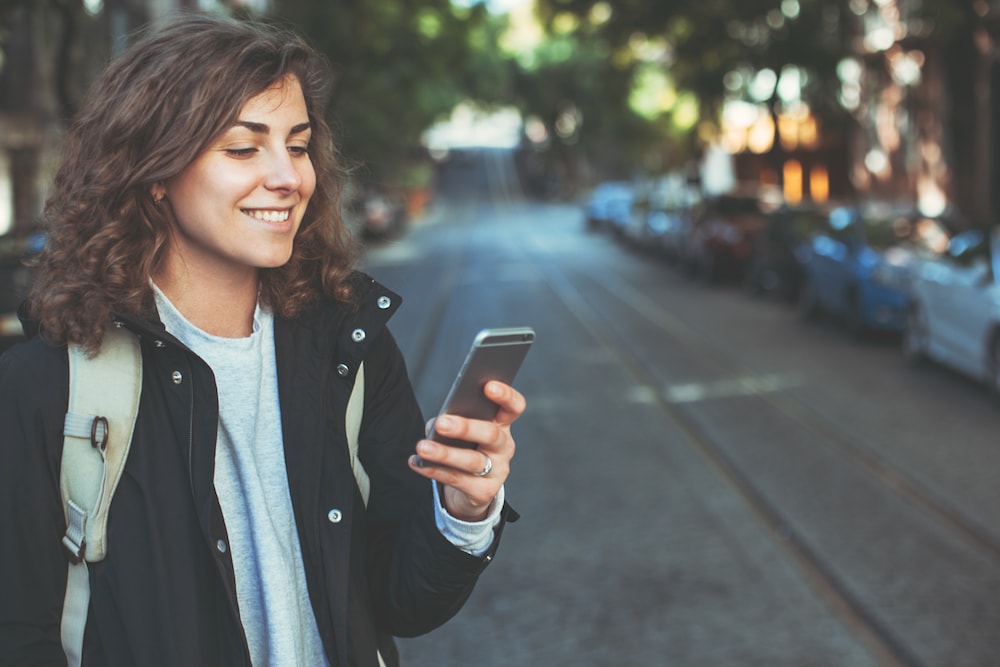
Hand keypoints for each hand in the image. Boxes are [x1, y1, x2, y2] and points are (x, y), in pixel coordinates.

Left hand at [408, 380, 524, 520]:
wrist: (471, 490)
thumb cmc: (466, 449)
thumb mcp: (464, 433)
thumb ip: (454, 421)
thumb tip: (437, 423)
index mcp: (502, 425)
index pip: (513, 407)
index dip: (506, 396)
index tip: (487, 386)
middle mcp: (504, 447)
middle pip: (490, 434)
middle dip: (465, 427)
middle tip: (441, 424)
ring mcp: (497, 471)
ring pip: (472, 460)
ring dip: (444, 454)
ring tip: (422, 447)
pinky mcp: (484, 492)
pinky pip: (457, 480)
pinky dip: (434, 471)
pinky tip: (417, 463)